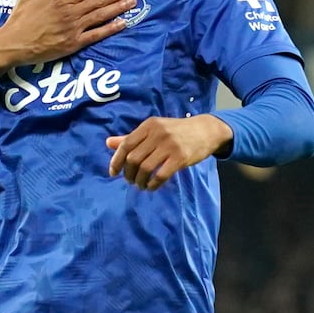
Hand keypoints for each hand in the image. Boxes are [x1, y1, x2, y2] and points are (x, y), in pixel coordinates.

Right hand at [0, 0, 136, 70]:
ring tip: (133, 3)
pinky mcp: (73, 44)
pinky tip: (123, 23)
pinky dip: (111, 28)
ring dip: (118, 8)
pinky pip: (96, 35)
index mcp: (60, 0)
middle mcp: (70, 13)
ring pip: (101, 16)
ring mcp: (73, 29)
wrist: (11, 44)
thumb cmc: (19, 20)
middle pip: (99, 1)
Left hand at [105, 115, 233, 190]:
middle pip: (134, 159)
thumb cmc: (177, 131)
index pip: (126, 145)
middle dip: (128, 174)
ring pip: (145, 168)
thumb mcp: (154, 130)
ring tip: (140, 185)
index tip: (113, 173)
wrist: (206, 130)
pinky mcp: (180, 158)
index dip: (116, 161)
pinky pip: (161, 175)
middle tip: (130, 180)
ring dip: (139, 181)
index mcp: (149, 125)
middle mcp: (158, 134)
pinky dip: (153, 184)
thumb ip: (132, 137)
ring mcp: (169, 146)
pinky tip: (151, 187)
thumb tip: (108, 143)